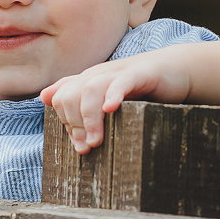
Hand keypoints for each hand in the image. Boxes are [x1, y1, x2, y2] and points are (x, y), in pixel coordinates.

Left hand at [40, 48, 192, 153]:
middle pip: (70, 95)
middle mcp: (99, 74)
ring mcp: (118, 72)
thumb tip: (44, 97)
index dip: (66, 123)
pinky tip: (111, 109)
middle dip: (74, 124)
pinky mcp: (140, 73)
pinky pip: (121, 82)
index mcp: (89, 81)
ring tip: (96, 141)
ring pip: (90, 90)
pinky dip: (113, 95)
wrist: (175, 71)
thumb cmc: (142, 89)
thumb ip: (77, 98)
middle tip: (87, 147)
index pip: (61, 99)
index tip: (80, 145)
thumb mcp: (106, 96)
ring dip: (89, 118)